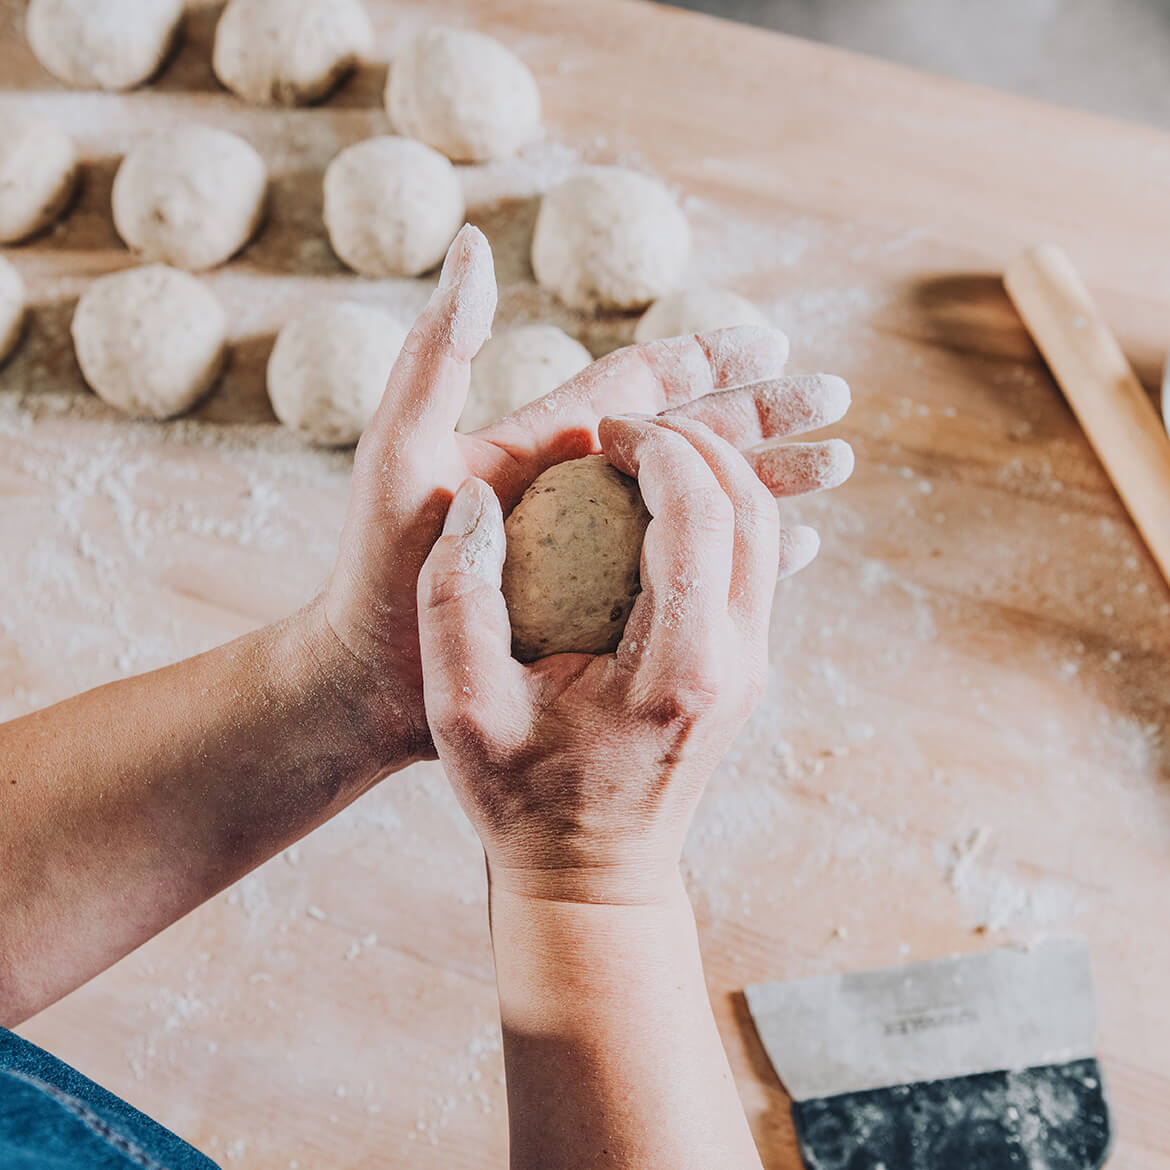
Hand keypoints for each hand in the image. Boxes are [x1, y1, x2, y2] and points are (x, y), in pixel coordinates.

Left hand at [316, 223, 849, 767]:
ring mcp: (593, 550)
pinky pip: (682, 574)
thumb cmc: (378, 567)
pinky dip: (732, 560)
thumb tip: (474, 248)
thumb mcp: (399, 453)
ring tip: (835, 470)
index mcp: (545, 445)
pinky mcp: (599, 608)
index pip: (641, 386)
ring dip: (765, 483)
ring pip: (698, 503)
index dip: (709, 360)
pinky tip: (783, 556)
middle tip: (836, 400)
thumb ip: (436, 356)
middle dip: (762, 416)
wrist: (371, 674)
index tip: (774, 342)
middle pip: (689, 436)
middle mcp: (577, 488)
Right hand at [416, 410, 852, 904]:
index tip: (605, 428)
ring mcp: (750, 669)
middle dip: (695, 445)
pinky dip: (715, 516)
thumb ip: (454, 601)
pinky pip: (749, 566)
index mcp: (678, 669)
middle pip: (748, 511)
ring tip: (642, 455)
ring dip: (712, 476)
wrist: (593, 880)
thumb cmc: (523, 804)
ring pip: (762, 534)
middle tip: (625, 429)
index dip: (657, 448)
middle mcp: (734, 665)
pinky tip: (655, 509)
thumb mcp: (460, 712)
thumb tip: (474, 505)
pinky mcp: (743, 672)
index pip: (698, 517)